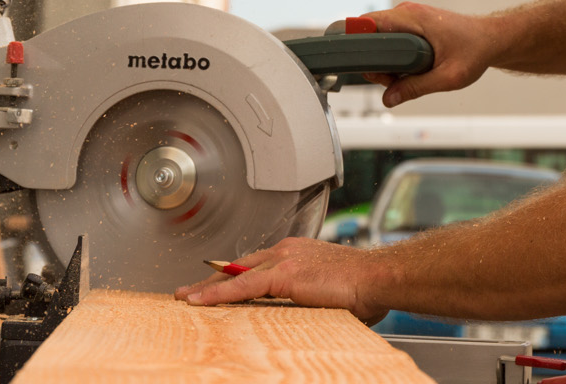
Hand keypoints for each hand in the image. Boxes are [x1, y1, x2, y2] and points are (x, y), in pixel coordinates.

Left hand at [173, 238, 388, 323]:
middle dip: (212, 279)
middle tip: (189, 291)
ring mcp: (284, 260)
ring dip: (208, 286)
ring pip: (235, 274)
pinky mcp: (283, 274)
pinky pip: (242, 285)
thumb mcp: (330, 292)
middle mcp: (287, 251)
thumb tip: (304, 315)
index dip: (233, 275)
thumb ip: (310, 299)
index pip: (256, 264)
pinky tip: (201, 301)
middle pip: (239, 266)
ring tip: (186, 298)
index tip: (216, 283)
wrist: (379, 278)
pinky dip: (218, 293)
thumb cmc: (364, 287)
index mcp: (298, 253)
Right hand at [360, 2, 501, 107]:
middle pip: (371, 35)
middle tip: (390, 82)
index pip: (368, 22)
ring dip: (385, 62)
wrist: (492, 40)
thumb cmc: (475, 52)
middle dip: (374, 62)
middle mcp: (407, 13)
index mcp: (412, 17)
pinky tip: (407, 73)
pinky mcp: (413, 26)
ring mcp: (409, 18)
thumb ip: (417, 88)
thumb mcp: (448, 77)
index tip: (355, 61)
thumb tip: (389, 99)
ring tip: (403, 79)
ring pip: (381, 40)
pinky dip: (394, 58)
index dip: (355, 40)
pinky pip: (392, 40)